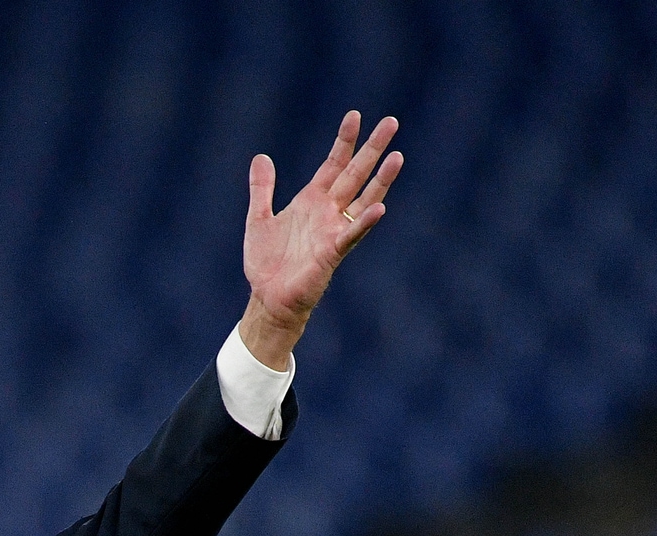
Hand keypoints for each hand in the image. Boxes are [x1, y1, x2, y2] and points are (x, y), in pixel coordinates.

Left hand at [238, 110, 402, 369]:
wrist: (268, 299)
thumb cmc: (267, 263)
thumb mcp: (259, 219)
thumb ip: (262, 189)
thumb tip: (261, 157)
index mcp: (311, 201)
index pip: (332, 164)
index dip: (343, 141)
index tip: (354, 115)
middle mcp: (328, 212)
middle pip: (354, 174)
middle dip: (371, 149)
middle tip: (391, 122)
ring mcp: (333, 231)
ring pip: (363, 199)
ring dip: (380, 180)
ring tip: (397, 156)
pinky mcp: (332, 253)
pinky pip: (351, 235)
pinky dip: (365, 222)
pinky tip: (380, 209)